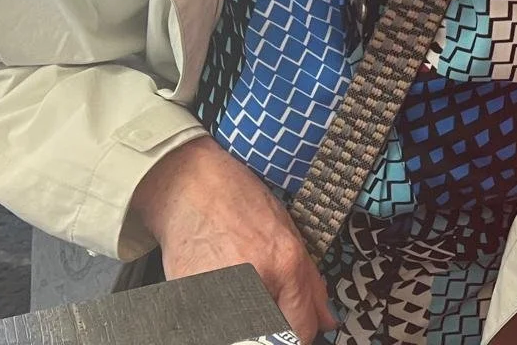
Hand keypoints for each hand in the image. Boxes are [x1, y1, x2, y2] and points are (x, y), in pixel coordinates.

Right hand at [131, 136, 336, 342]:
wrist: (188, 186)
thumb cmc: (238, 201)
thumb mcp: (287, 230)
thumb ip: (310, 281)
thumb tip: (327, 320)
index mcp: (285, 262)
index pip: (302, 328)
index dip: (302, 333)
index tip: (295, 329)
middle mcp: (256, 280)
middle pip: (274, 337)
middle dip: (275, 329)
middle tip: (265, 304)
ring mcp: (221, 291)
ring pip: (245, 335)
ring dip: (247, 323)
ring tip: (239, 291)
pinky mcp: (191, 297)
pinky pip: (213, 326)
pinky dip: (220, 315)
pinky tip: (218, 288)